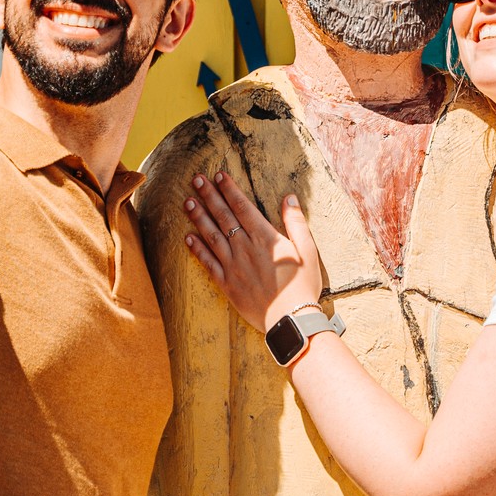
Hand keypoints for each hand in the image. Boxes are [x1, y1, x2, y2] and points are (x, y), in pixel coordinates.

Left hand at [182, 172, 324, 334]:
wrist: (291, 320)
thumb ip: (296, 223)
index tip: (219, 175)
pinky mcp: (227, 284)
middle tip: (195, 180)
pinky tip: (188, 237)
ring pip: (211, 236)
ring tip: (187, 202)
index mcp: (266, 238)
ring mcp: (234, 266)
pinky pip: (208, 263)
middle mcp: (245, 249)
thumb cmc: (303, 286)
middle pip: (223, 217)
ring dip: (199, 218)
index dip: (229, 190)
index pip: (243, 207)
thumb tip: (289, 198)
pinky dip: (197, 249)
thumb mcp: (308, 251)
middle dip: (209, 196)